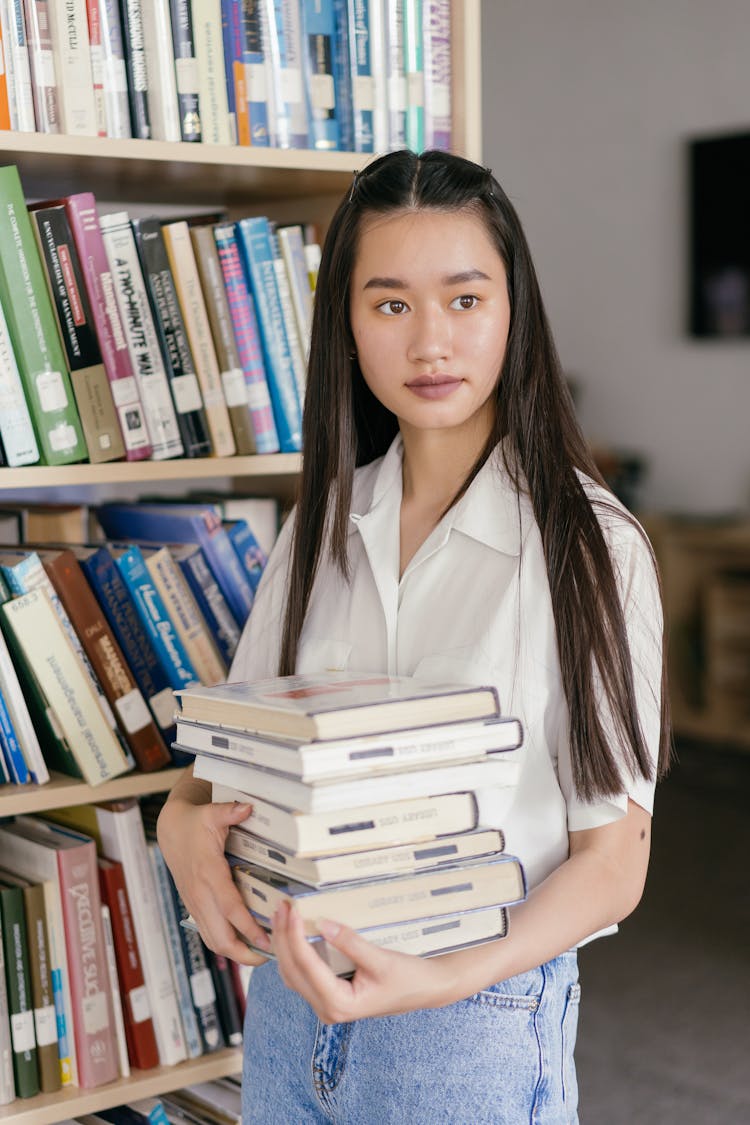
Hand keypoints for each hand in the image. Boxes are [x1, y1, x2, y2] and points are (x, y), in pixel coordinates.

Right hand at [156, 796, 269, 965]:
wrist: (170, 830)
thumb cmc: (194, 822)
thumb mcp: (211, 812)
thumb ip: (229, 812)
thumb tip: (247, 807)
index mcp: (208, 873)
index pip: (230, 908)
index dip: (249, 927)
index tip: (268, 940)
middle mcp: (200, 894)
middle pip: (220, 936)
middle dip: (244, 953)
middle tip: (271, 955)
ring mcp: (195, 903)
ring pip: (212, 940)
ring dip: (235, 953)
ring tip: (261, 955)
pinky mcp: (194, 906)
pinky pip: (208, 933)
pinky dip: (225, 943)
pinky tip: (243, 944)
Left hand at [271, 902, 454, 1022]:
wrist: (425, 991)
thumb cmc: (407, 978)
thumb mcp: (381, 959)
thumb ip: (350, 943)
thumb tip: (322, 923)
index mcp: (339, 1004)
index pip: (307, 965)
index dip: (295, 936)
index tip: (292, 910)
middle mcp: (327, 1010)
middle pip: (292, 970)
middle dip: (283, 937)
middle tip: (281, 907)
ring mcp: (325, 1006)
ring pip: (292, 974)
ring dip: (285, 945)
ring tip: (281, 915)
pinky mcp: (328, 997)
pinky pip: (301, 975)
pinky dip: (293, 953)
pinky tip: (292, 934)